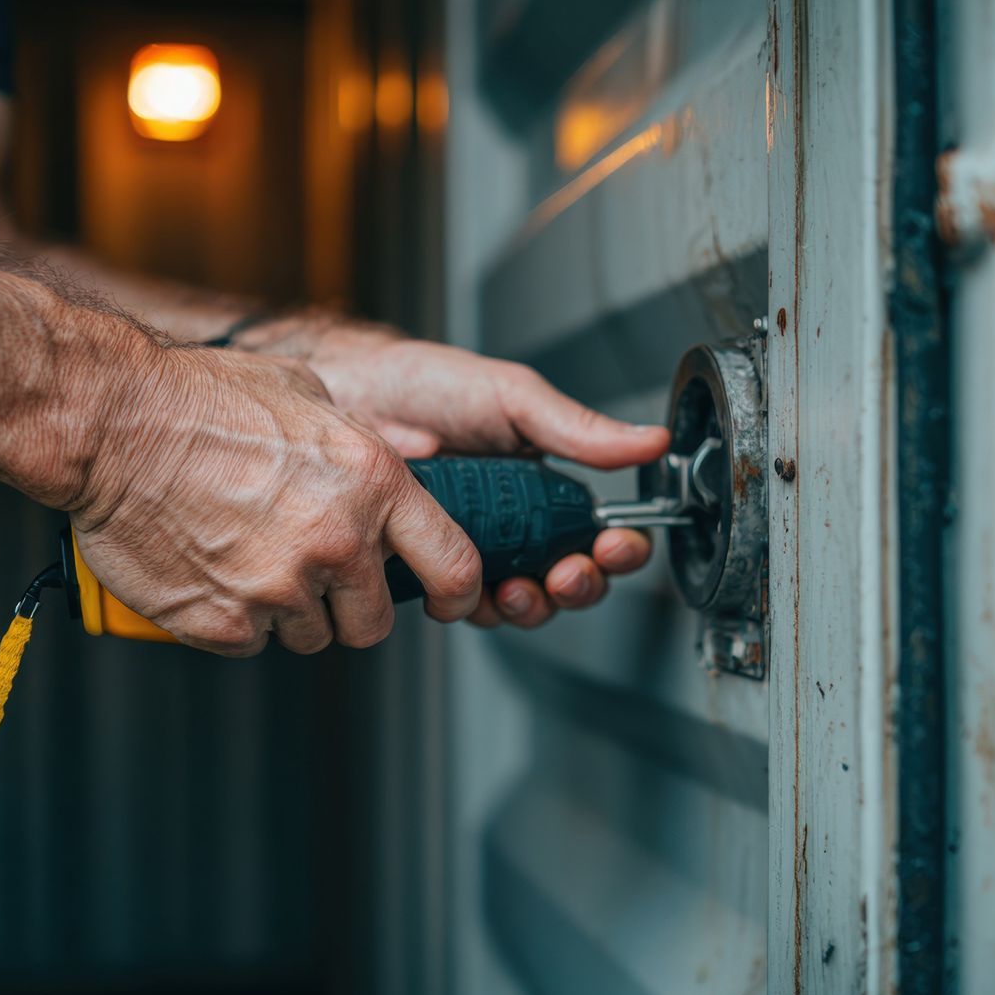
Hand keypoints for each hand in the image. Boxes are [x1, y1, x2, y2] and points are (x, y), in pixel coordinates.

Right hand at [64, 345, 481, 655]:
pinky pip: (250, 643)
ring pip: (309, 633)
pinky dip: (234, 618)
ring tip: (244, 552)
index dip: (458, 594)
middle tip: (310, 572)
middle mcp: (337, 540)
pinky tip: (210, 567)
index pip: (453, 564)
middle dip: (348, 606)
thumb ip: (360, 445)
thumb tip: (392, 464)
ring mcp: (281, 589)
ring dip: (286, 609)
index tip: (448, 602)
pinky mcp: (226, 624)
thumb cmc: (201, 399)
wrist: (113, 424)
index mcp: (374, 483)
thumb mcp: (309, 396)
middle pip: (372, 621)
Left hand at [253, 316, 670, 626]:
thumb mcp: (511, 398)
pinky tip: (465, 590)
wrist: (345, 396)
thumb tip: (649, 441)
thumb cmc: (422, 387)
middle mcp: (511, 524)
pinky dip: (471, 607)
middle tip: (564, 573)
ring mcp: (468, 549)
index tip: (614, 545)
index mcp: (541, 485)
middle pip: (567, 578)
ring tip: (515, 586)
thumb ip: (577, 429)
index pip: (596, 530)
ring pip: (520, 601)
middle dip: (577, 585)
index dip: (616, 548)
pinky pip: (459, 605)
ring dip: (529, 604)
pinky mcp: (423, 569)